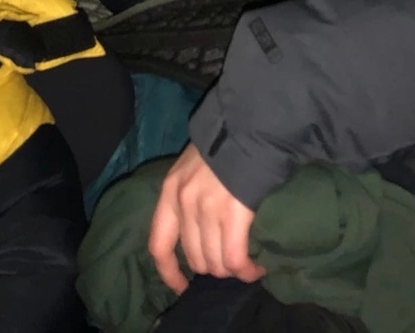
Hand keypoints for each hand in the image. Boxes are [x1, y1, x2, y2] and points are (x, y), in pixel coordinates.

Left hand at [148, 143, 265, 294]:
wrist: (250, 126)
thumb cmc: (225, 144)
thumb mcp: (192, 167)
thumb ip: (187, 196)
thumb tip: (197, 232)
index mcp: (170, 191)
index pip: (158, 244)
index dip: (169, 273)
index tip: (182, 287)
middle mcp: (183, 203)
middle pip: (194, 258)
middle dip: (213, 269)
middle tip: (231, 265)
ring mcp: (207, 209)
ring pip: (215, 263)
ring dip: (232, 271)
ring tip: (247, 268)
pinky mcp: (233, 214)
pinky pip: (234, 258)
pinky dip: (246, 270)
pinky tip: (256, 268)